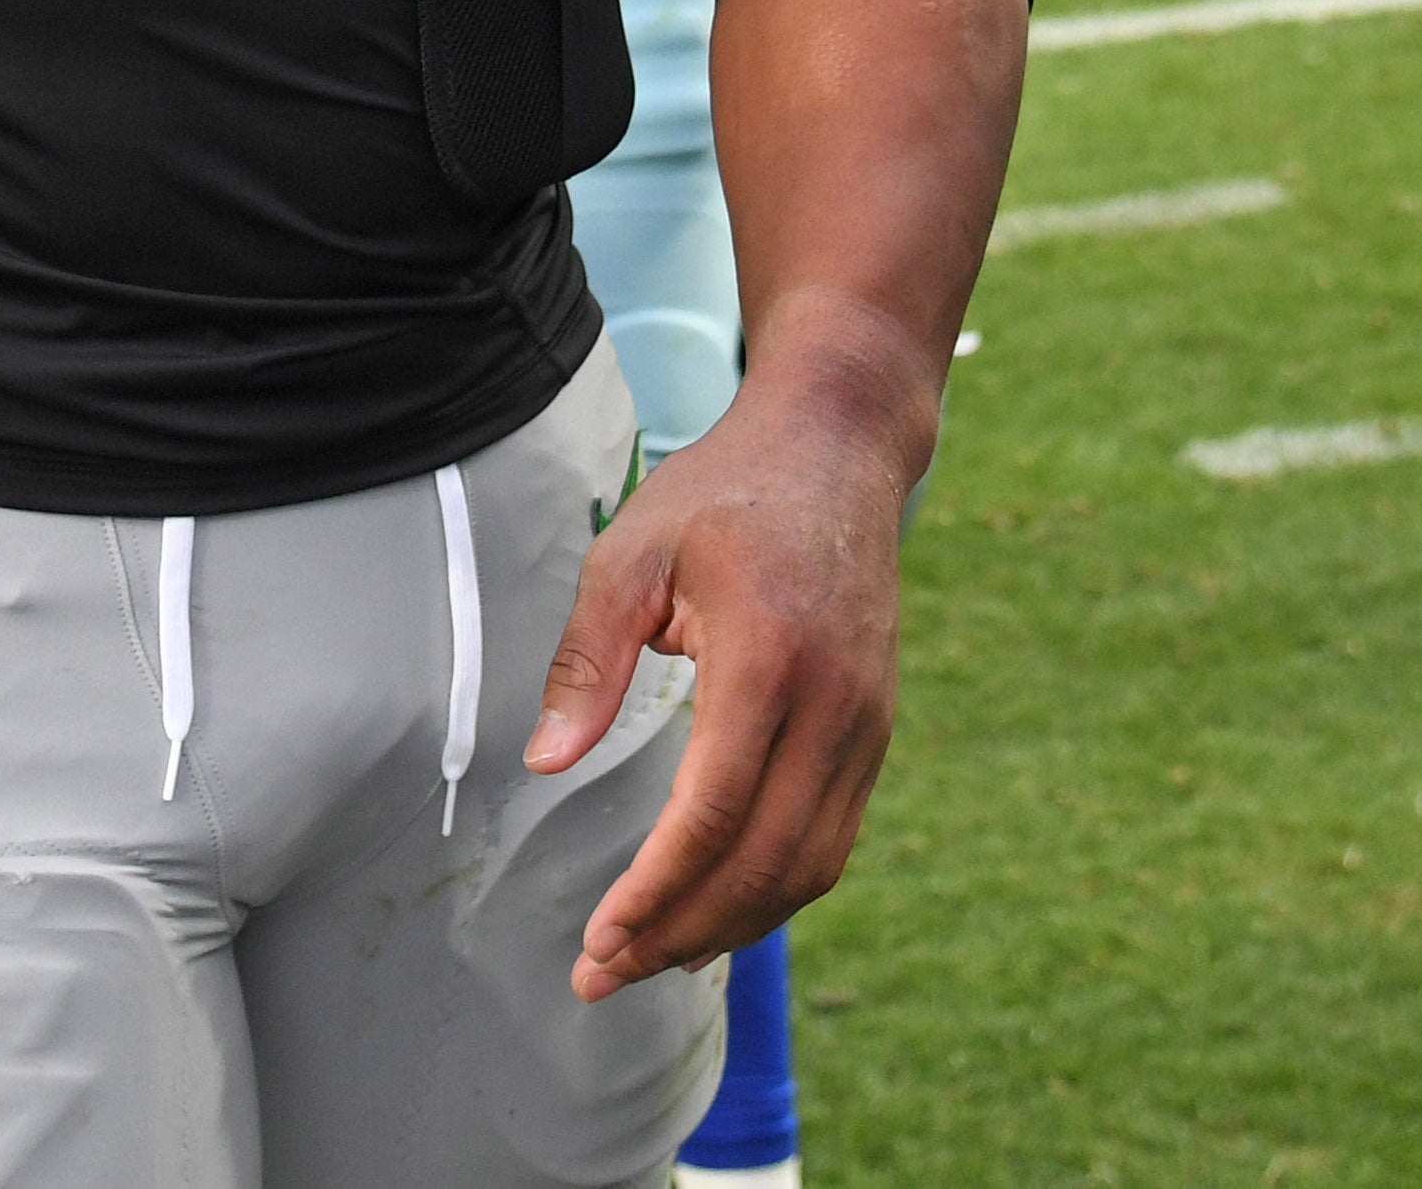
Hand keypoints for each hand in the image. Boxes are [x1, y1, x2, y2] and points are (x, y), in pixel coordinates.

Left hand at [527, 354, 917, 999]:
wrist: (836, 449)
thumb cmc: (722, 494)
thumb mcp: (630, 552)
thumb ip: (586, 661)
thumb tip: (544, 762)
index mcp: (770, 655)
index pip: (716, 809)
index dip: (658, 889)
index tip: (600, 939)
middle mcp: (835, 702)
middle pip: (766, 858)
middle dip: (684, 930)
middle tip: (606, 972)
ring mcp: (867, 721)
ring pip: (809, 864)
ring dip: (732, 924)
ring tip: (651, 956)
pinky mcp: (877, 730)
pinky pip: (832, 837)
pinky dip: (774, 888)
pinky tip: (715, 907)